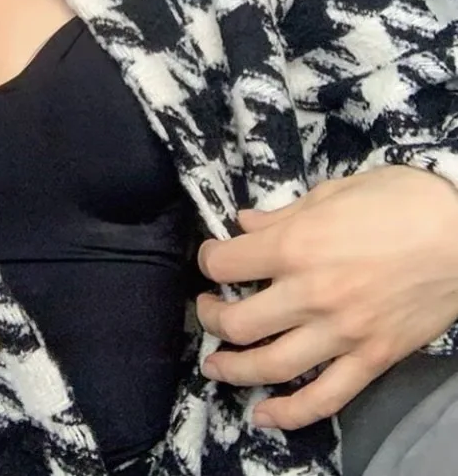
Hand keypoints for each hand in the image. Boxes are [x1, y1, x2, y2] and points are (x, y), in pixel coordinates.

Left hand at [196, 167, 457, 430]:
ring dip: (232, 368)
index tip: (212, 260)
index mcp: (296, 245)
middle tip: (208, 311)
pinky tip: (263, 414)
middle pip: (237, 321)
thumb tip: (244, 224)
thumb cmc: (398, 201)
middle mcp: (310, 294)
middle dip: (210, 318)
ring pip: (270, 365)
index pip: (225, 263)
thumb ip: (283, 215)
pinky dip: (289, 412)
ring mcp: (342, 333)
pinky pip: (324, 398)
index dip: (208, 260)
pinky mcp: (373, 359)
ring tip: (215, 364)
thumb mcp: (332, 192)